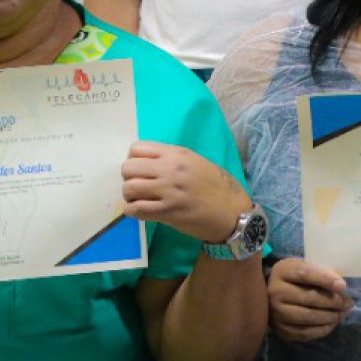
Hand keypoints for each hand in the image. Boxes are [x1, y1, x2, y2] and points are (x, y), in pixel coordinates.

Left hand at [121, 142, 247, 243]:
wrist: (232, 212)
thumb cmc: (218, 187)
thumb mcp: (197, 162)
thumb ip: (173, 160)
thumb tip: (148, 164)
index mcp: (178, 154)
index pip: (137, 148)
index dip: (134, 160)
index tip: (142, 170)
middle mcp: (170, 169)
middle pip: (128, 168)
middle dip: (129, 178)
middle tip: (139, 187)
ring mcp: (169, 190)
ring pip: (129, 188)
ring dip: (130, 196)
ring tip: (140, 200)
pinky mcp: (167, 212)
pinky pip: (136, 209)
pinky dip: (133, 211)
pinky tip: (143, 212)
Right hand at [267, 257, 352, 342]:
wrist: (274, 294)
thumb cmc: (296, 278)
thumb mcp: (306, 267)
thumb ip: (322, 274)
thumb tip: (341, 287)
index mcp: (282, 271)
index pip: (306, 274)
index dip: (326, 280)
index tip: (343, 286)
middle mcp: (275, 292)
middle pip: (309, 298)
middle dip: (333, 301)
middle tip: (348, 303)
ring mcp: (275, 313)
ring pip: (308, 316)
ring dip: (330, 316)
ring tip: (343, 313)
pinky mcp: (280, 329)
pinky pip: (304, 333)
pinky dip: (321, 330)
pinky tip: (332, 324)